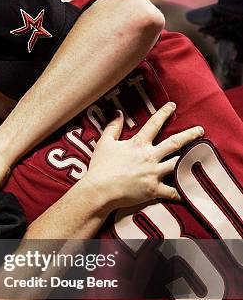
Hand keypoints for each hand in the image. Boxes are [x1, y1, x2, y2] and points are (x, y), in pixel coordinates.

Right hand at [83, 102, 203, 209]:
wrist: (100, 191)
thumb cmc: (100, 167)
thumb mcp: (104, 143)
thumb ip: (113, 127)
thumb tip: (117, 113)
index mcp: (138, 144)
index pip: (154, 124)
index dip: (164, 113)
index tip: (173, 106)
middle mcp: (150, 156)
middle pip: (174, 143)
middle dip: (189, 135)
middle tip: (200, 130)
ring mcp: (154, 173)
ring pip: (177, 164)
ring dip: (188, 160)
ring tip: (199, 158)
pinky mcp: (154, 190)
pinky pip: (172, 192)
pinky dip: (181, 193)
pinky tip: (189, 193)